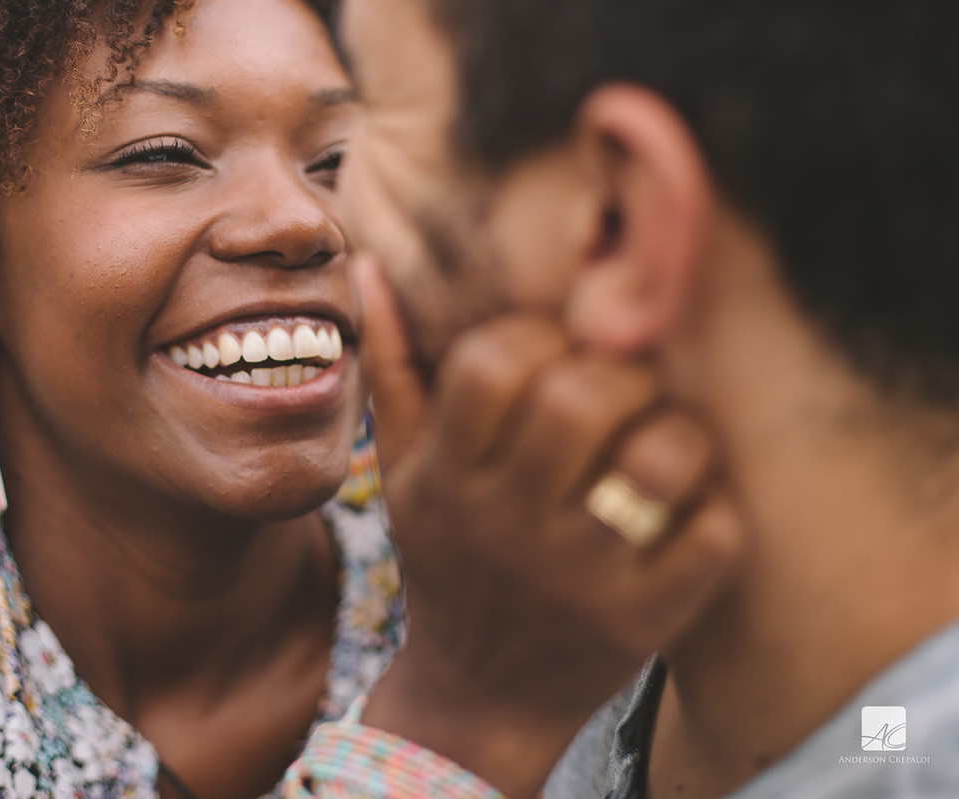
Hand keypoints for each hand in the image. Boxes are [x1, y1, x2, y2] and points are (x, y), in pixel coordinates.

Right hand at [351, 255, 742, 797]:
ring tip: (663, 440)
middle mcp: (508, 527)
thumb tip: (373, 265)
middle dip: (618, 373)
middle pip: (580, 400)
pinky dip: (715, 506)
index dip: (537, 335)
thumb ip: (395, 371)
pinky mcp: (646, 622)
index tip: (556, 352)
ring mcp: (580, 579)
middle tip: (626, 387)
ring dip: (678, 432)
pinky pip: (713, 534)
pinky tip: (690, 505)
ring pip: (659, 460)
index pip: (490, 364)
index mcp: (447, 481)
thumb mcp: (404, 475)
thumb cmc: (448, 559)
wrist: (480, 695)